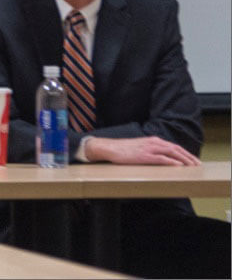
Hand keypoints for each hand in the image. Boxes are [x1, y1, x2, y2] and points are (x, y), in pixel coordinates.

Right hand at [83, 136, 199, 165]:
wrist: (109, 148)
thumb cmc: (122, 149)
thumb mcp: (139, 147)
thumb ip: (150, 150)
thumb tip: (159, 158)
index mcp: (153, 140)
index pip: (173, 146)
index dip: (185, 153)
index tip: (193, 160)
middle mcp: (153, 142)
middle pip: (176, 148)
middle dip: (188, 156)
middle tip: (197, 164)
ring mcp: (149, 149)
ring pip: (172, 152)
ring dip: (184, 159)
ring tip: (192, 166)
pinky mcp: (144, 156)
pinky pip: (161, 158)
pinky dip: (172, 161)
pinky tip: (178, 165)